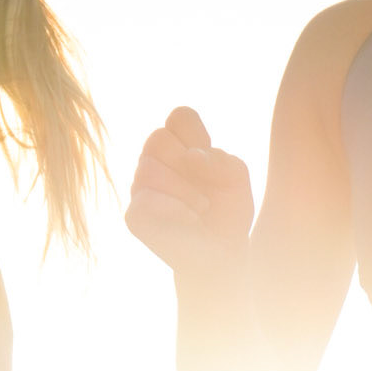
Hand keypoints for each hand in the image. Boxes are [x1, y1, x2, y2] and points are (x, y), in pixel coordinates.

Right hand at [125, 106, 254, 274]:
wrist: (220, 254)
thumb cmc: (226, 212)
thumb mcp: (237, 179)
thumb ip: (223, 160)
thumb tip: (191, 156)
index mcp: (178, 146)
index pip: (179, 116)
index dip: (197, 135)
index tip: (208, 162)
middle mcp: (153, 162)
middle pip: (157, 139)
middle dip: (188, 167)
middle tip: (206, 193)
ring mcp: (139, 187)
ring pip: (148, 169)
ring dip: (185, 192)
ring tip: (200, 210)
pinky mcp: (134, 214)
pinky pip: (146, 201)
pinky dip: (176, 212)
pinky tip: (189, 222)